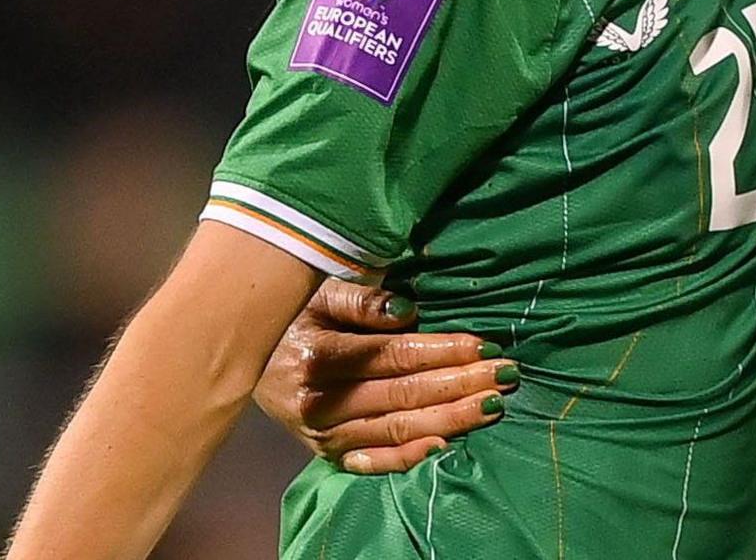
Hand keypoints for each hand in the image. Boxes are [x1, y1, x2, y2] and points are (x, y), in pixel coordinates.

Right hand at [252, 278, 513, 474]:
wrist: (250, 361)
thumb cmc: (296, 317)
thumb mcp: (321, 295)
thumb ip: (362, 300)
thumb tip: (408, 310)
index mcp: (317, 356)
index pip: (394, 356)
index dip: (443, 351)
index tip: (485, 345)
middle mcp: (318, 401)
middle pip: (403, 394)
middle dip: (460, 384)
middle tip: (505, 375)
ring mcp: (321, 433)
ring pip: (397, 428)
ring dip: (450, 418)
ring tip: (493, 405)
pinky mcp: (325, 453)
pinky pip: (372, 461)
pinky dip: (408, 457)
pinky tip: (443, 447)